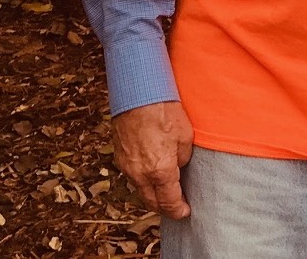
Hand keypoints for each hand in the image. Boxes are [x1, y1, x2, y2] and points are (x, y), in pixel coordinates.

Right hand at [112, 101, 193, 218]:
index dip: (178, 210)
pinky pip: (133, 176)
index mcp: (159, 170)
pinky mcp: (120, 157)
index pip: (169, 201)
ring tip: (166, 191)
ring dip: (153, 194)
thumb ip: (182, 158)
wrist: (138, 94)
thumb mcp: (186, 136)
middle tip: (177, 206)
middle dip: (165, 207)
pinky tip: (152, 174)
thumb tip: (179, 167)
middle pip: (152, 201)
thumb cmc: (165, 111)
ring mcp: (127, 166)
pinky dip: (143, 181)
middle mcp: (140, 173)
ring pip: (140, 189)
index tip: (185, 212)